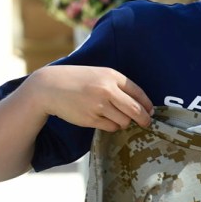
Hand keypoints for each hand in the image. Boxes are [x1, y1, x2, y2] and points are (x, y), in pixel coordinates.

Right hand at [30, 65, 153, 130]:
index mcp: (112, 76)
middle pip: (135, 110)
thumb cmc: (78, 80)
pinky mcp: (90, 118)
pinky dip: (112, 126)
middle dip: (144, 119)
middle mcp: (107, 90)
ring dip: (124, 122)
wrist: (49, 86)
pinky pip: (111, 127)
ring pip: (124, 121)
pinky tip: (104, 120)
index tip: (151, 111)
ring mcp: (98, 105)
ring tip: (117, 118)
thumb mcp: (99, 75)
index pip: (138, 93)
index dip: (147, 105)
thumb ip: (118, 86)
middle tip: (146, 123)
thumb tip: (141, 105)